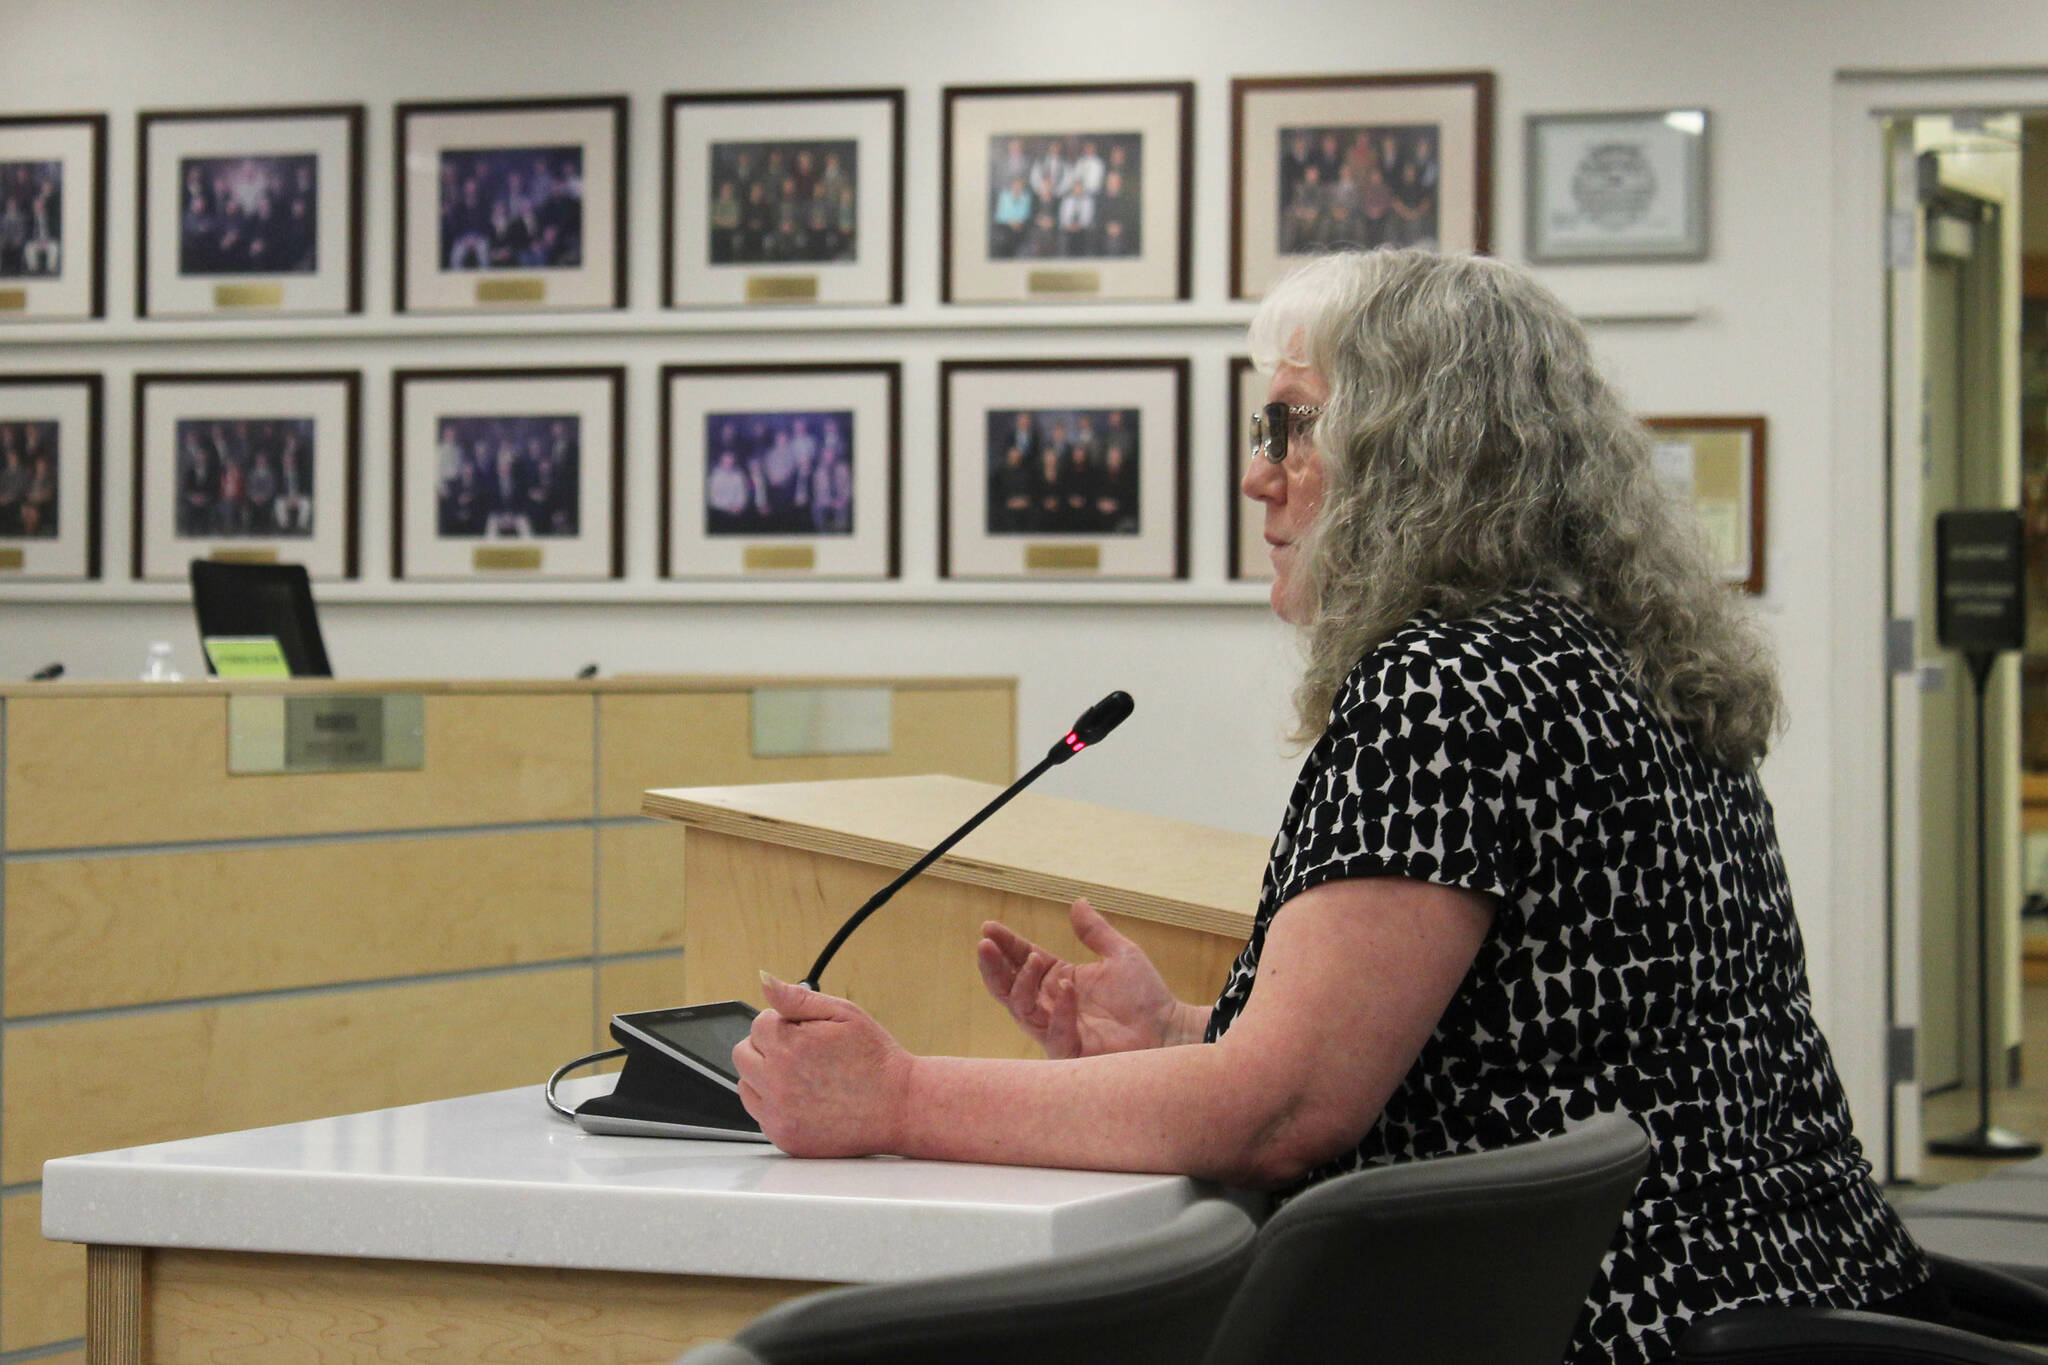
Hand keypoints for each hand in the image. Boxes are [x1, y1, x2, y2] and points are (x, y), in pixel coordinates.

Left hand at [732, 975, 913, 1157]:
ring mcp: (779, 1113)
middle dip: (768, 1048)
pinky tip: (805, 1099)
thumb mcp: (844, 1014)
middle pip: (743, 1053)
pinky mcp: (784, 1136)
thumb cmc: (876, 1059)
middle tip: (803, 1054)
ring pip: (746, 1084)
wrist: (901, 1107)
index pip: (759, 1024)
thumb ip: (798, 998)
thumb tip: (764, 981)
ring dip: (765, 1076)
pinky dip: (774, 1104)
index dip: (785, 1024)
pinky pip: (759, 1113)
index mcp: (791, 1046)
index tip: (809, 1034)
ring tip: (804, 1077)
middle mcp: (778, 1081)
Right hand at [975, 898, 1193, 1058]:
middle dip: (994, 967)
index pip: (1022, 961)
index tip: (989, 926)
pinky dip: (1060, 1010)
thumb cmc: (1146, 996)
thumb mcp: (1121, 954)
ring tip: (1035, 959)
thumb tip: (1077, 902)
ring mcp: (1059, 1030)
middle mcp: (1052, 1006)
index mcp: (1059, 982)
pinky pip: (1055, 1034)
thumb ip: (1095, 932)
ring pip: (1022, 1011)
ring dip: (1022, 984)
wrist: (1170, 1028)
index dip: (1005, 945)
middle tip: (985, 945)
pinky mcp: (1072, 1052)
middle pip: (1009, 988)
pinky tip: (1067, 987)